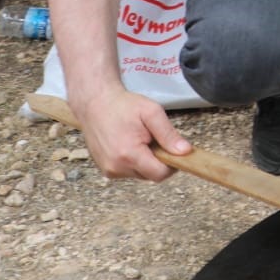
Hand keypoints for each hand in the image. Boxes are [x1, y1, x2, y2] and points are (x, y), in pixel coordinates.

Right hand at [75, 88, 190, 181]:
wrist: (95, 104)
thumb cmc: (122, 106)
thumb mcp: (152, 113)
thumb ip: (168, 134)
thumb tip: (184, 151)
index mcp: (128, 154)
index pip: (160, 174)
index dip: (172, 164)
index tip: (174, 150)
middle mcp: (116, 167)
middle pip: (151, 175)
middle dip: (158, 160)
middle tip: (154, 139)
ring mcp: (109, 170)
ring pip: (141, 174)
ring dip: (146, 161)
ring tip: (140, 139)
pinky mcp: (106, 170)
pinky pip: (129, 171)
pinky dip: (135, 161)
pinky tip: (130, 144)